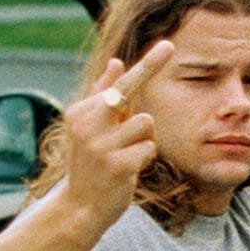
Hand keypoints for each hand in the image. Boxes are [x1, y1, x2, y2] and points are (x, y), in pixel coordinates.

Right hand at [57, 41, 174, 231]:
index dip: (147, 63)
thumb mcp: (92, 127)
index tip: (169, 43)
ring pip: (146, 123)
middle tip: (164, 58)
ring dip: (143, 138)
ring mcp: (100, 145)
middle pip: (131, 94)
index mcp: (80, 111)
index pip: (119, 83)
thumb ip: (104, 94)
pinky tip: (128, 169)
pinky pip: (149, 148)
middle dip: (144, 87)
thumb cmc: (91, 163)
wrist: (80, 207)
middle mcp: (87, 124)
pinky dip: (144, 158)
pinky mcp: (117, 165)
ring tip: (126, 153)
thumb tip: (118, 62)